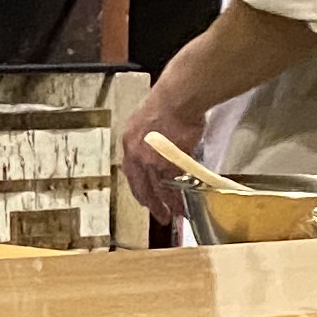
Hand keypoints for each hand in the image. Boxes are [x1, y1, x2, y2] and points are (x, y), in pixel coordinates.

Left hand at [116, 92, 198, 227]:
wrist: (177, 99)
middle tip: (161, 217)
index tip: (145, 200)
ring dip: (169, 204)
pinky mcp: (171, 163)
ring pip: (161, 189)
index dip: (140, 189)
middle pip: (143, 187)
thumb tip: (161, 154)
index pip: (131, 173)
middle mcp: (137, 155)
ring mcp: (153, 161)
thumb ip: (150, 141)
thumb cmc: (167, 103)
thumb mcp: (148, 121)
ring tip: (177, 215)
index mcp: (129, 143)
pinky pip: (177, 184)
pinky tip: (188, 202)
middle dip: (152, 205)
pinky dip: (183, 195)